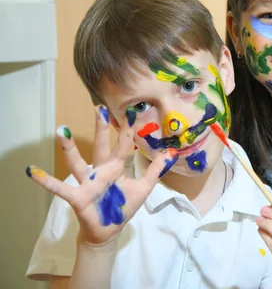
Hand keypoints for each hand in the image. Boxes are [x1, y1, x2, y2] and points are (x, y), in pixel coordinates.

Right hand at [26, 105, 176, 244]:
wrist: (109, 231)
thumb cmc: (123, 206)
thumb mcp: (144, 187)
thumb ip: (155, 170)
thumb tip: (171, 152)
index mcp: (116, 167)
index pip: (123, 144)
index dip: (127, 129)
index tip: (131, 111)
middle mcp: (100, 170)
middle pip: (100, 146)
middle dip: (100, 128)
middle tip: (99, 107)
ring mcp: (87, 182)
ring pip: (77, 162)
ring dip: (69, 147)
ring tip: (62, 130)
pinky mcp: (78, 196)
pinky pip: (60, 188)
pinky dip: (46, 181)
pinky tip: (33, 171)